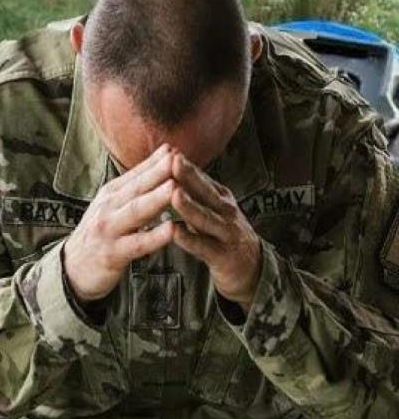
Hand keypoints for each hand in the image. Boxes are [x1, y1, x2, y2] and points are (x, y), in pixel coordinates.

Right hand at [64, 144, 175, 301]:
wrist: (72, 268)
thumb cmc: (100, 234)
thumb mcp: (112, 205)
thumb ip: (135, 186)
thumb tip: (162, 159)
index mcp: (111, 194)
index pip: (135, 174)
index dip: (155, 162)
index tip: (175, 149)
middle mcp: (108, 208)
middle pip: (136, 188)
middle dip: (157, 173)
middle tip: (178, 159)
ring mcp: (109, 230)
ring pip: (136, 212)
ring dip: (156, 199)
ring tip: (175, 187)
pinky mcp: (113, 254)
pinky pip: (137, 244)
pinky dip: (154, 236)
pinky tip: (171, 229)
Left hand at [170, 153, 261, 309]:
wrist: (251, 269)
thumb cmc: (222, 236)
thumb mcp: (210, 209)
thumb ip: (193, 192)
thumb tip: (168, 167)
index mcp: (219, 198)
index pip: (200, 178)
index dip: (185, 165)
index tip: (168, 149)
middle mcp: (225, 211)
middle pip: (205, 192)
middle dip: (189, 176)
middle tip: (173, 160)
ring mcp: (227, 233)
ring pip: (206, 218)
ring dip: (190, 206)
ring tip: (174, 194)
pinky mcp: (224, 256)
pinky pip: (204, 246)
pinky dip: (190, 239)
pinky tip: (175, 232)